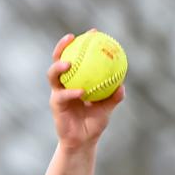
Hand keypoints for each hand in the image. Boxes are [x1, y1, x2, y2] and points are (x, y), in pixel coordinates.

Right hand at [47, 33, 124, 150]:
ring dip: (59, 67)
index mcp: (75, 79)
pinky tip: (81, 91)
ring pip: (53, 75)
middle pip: (57, 59)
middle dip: (62, 46)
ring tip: (69, 62)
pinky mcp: (55, 105)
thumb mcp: (106, 109)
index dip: (83, 43)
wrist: (82, 142)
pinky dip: (72, 93)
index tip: (93, 32)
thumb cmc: (94, 124)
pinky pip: (62, 96)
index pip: (76, 56)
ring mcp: (57, 93)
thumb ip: (113, 96)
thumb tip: (122, 84)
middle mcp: (63, 84)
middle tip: (72, 38)